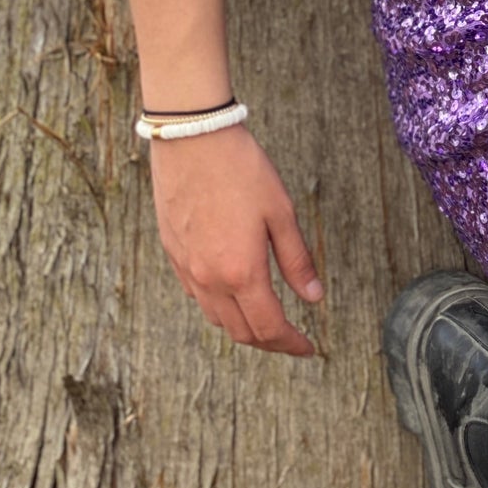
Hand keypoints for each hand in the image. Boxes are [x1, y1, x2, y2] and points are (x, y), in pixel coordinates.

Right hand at [148, 123, 324, 358]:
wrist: (192, 139)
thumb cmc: (241, 169)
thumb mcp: (280, 211)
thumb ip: (296, 260)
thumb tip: (314, 298)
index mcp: (241, 271)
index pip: (268, 327)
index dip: (291, 344)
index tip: (309, 348)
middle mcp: (209, 279)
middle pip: (240, 332)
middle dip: (269, 341)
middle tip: (292, 338)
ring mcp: (186, 269)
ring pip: (216, 318)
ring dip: (243, 326)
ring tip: (267, 317)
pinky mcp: (173, 254)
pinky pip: (197, 296)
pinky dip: (220, 305)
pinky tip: (235, 290)